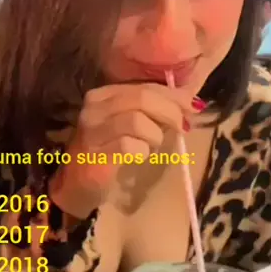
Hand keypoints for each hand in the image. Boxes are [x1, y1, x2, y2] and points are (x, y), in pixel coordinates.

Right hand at [49, 83, 199, 218]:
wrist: (76, 185)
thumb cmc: (109, 152)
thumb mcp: (133, 124)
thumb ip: (156, 110)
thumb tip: (192, 101)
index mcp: (104, 94)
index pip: (145, 86)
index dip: (173, 96)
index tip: (193, 107)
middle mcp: (94, 107)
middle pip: (142, 98)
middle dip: (170, 112)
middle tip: (183, 127)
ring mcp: (92, 129)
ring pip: (137, 121)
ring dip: (155, 136)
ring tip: (152, 147)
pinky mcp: (94, 153)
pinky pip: (130, 146)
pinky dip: (142, 152)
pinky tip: (139, 157)